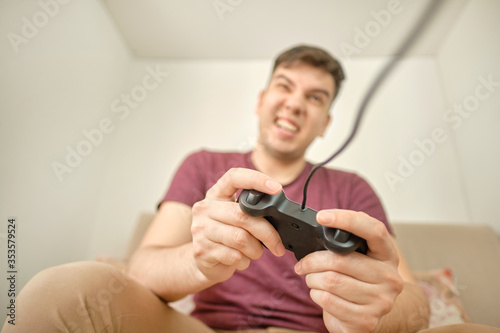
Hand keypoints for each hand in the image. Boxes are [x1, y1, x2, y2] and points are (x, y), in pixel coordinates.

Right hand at [191, 168, 285, 282]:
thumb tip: (279, 215)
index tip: (277, 187)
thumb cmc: (227, 236)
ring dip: (256, 249)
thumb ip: (250, 211)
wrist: (204, 262)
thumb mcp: (235, 217)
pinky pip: (234, 256)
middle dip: (267, 232)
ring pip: (241, 238)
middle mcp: (204, 208)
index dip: (256, 179)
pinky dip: (245, 260)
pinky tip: (242, 259)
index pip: (234, 177)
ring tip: (255, 252)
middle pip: (243, 215)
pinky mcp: (202, 251)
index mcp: (216, 194)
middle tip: (279, 245)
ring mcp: (201, 229)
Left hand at [294, 210, 403, 332]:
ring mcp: (381, 301)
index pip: (373, 230)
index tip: (322, 216)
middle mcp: (390, 277)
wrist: (369, 316)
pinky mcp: (366, 320)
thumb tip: (324, 222)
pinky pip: (328, 301)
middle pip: (340, 260)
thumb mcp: (361, 257)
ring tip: (312, 279)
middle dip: (312, 261)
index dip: (346, 219)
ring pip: (331, 281)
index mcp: (388, 254)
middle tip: (303, 264)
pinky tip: (320, 294)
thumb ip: (348, 240)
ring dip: (312, 279)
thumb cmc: (359, 281)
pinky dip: (316, 295)